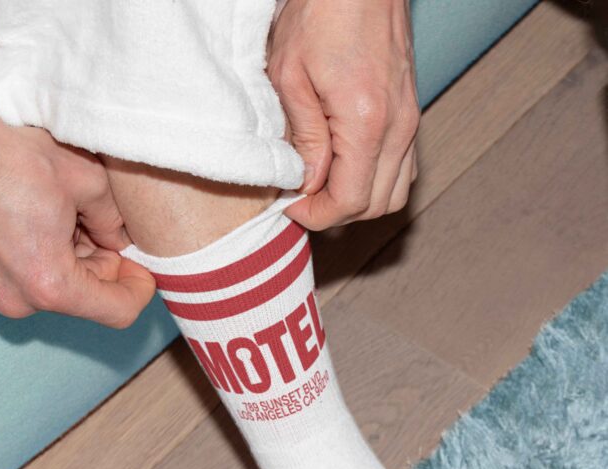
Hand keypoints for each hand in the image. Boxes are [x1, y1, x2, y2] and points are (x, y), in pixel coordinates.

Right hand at [0, 118, 155, 327]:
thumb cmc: (10, 158)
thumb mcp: (86, 181)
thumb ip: (114, 220)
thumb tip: (121, 239)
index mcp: (51, 284)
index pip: (117, 311)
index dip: (139, 290)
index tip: (144, 268)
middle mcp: (22, 300)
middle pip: (88, 298)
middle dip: (103, 265)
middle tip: (100, 222)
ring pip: (61, 288)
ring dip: (75, 258)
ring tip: (64, 213)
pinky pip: (33, 279)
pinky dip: (48, 256)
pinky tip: (44, 220)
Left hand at [268, 0, 419, 230]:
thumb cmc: (322, 12)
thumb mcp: (290, 76)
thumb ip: (304, 138)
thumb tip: (308, 183)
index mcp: (367, 123)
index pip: (350, 201)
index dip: (317, 215)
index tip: (291, 206)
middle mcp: (398, 127)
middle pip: (375, 206)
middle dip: (336, 213)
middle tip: (302, 199)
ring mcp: (410, 120)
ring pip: (394, 194)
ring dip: (359, 201)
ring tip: (323, 187)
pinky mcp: (411, 113)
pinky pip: (403, 169)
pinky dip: (376, 181)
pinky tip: (346, 167)